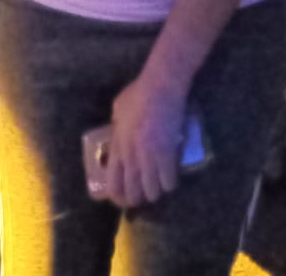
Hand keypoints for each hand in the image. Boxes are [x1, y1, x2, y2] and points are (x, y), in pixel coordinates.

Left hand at [104, 74, 186, 207]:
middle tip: (145, 192)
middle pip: (133, 194)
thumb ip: (117, 127)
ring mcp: (149, 158)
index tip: (125, 199)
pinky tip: (172, 177)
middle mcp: (130, 157)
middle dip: (140, 198)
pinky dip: (171, 183)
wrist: (160, 85)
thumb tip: (118, 134)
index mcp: (117, 146)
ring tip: (160, 184)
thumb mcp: (118, 109)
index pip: (113, 184)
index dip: (119, 198)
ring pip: (152, 192)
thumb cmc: (139, 92)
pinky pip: (169, 182)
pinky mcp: (167, 155)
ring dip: (157, 191)